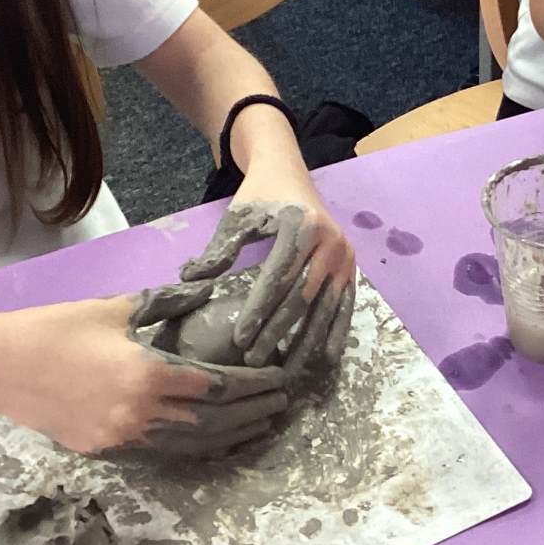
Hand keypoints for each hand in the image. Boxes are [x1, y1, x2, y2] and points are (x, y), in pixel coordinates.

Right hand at [0, 297, 289, 457]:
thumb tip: (206, 290)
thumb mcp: (116, 307)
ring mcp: (121, 438)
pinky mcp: (104, 451)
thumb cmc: (56, 328)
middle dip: (251, 413)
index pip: (217, 384)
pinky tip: (213, 441)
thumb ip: (167, 302)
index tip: (279, 378)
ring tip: (260, 426)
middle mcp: (139, 413)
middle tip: (282, 404)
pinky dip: (194, 448)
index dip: (253, 384)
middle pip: (212, 419)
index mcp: (146, 373)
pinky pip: (161, 452)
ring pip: (190, 443)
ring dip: (229, 436)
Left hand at [166, 184, 356, 382]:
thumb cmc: (259, 196)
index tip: (240, 340)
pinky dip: (336, 332)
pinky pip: (345, 304)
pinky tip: (327, 358)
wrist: (289, 172)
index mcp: (302, 226)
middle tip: (254, 361)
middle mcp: (330, 241)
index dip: (259, 311)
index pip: (278, 277)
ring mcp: (345, 256)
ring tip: (286, 372)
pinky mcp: (351, 267)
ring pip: (325, 307)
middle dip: (278, 332)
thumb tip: (192, 281)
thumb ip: (219, 250)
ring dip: (306, 343)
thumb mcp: (237, 216)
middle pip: (302, 297)